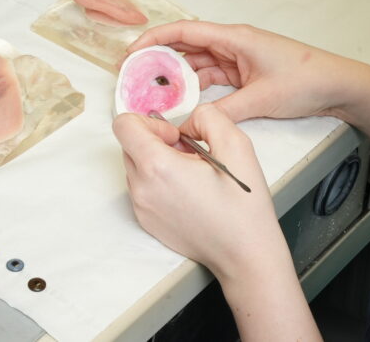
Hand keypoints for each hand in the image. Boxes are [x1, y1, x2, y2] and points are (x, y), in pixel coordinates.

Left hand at [112, 104, 288, 279]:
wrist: (245, 254)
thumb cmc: (242, 204)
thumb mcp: (235, 143)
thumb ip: (207, 116)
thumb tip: (187, 122)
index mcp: (157, 167)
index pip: (124, 125)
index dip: (151, 122)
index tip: (176, 137)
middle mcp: (141, 188)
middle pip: (129, 145)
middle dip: (156, 141)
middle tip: (189, 155)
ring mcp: (141, 208)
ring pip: (135, 166)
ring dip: (157, 161)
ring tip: (191, 175)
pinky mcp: (146, 221)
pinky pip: (142, 188)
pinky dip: (158, 182)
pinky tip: (188, 192)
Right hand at [127, 20, 345, 123]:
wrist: (338, 87)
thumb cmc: (306, 80)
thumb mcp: (260, 100)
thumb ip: (222, 113)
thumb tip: (190, 125)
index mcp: (234, 38)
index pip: (185, 31)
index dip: (154, 40)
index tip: (132, 53)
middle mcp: (232, 44)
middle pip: (186, 46)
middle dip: (159, 60)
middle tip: (134, 78)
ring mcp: (238, 59)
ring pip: (197, 64)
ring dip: (177, 77)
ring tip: (153, 94)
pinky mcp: (244, 74)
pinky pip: (212, 78)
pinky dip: (196, 89)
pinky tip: (183, 103)